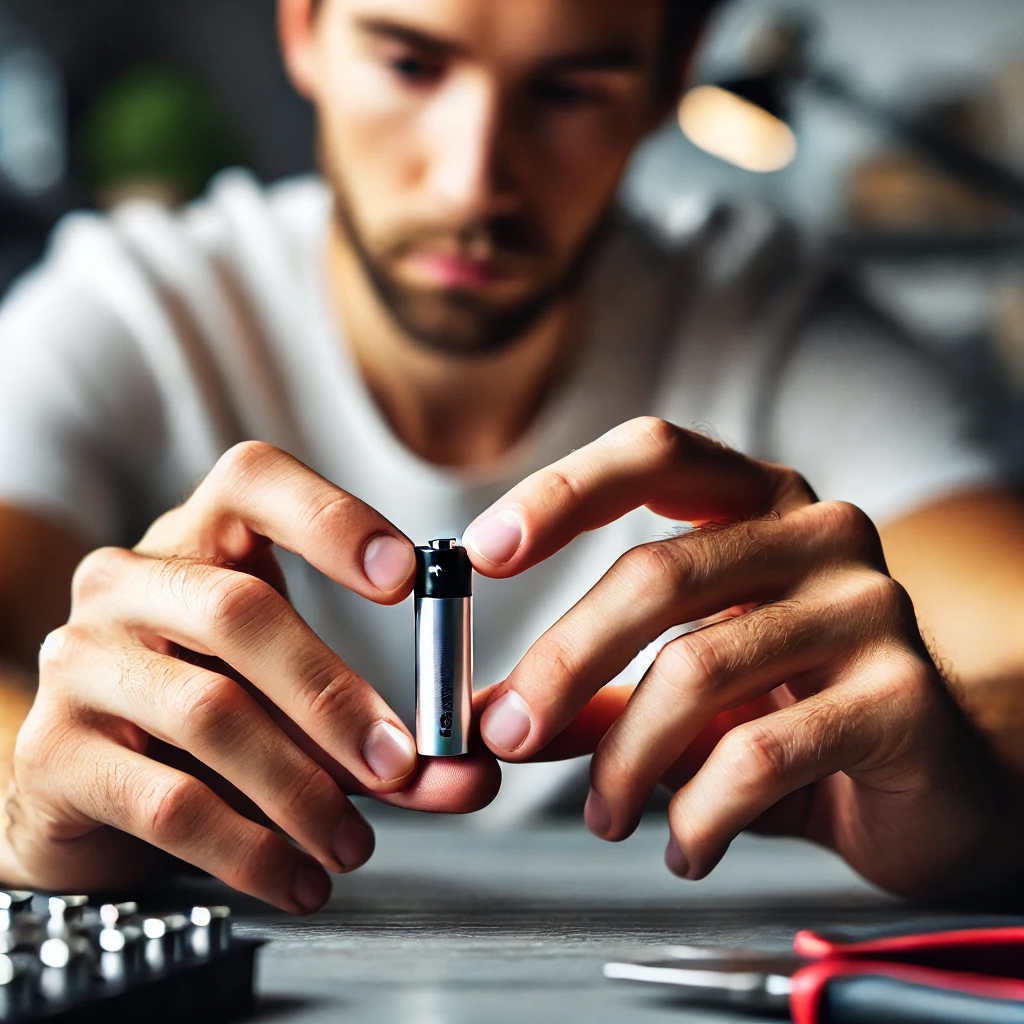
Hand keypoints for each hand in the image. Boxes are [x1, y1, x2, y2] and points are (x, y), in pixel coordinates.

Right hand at [6, 442, 498, 911]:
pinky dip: (251, 849)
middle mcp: (127, 583)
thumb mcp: (300, 707)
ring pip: (210, 711)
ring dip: (302, 788)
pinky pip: (168, 801)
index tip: (403, 577)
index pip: (252, 481)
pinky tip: (297, 876)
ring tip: (353, 841)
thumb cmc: (213, 720)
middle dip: (334, 695)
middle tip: (400, 762)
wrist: (92, 791)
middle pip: (240, 610)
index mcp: (199, 542)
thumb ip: (385, 733)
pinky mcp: (52, 753)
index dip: (330, 519)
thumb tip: (470, 774)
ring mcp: (80, 662)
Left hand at [465, 417, 1007, 898]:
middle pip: (657, 572)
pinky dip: (698, 814)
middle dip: (562, 659)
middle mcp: (819, 534)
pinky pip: (759, 755)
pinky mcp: (900, 697)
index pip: (653, 453)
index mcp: (760, 503)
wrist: (933, 783)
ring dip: (623, 758)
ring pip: (697, 669)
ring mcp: (867, 607)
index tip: (483, 551)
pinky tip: (684, 848)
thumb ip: (597, 691)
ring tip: (604, 814)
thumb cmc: (795, 714)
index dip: (560, 492)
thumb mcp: (687, 689)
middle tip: (506, 729)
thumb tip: (498, 717)